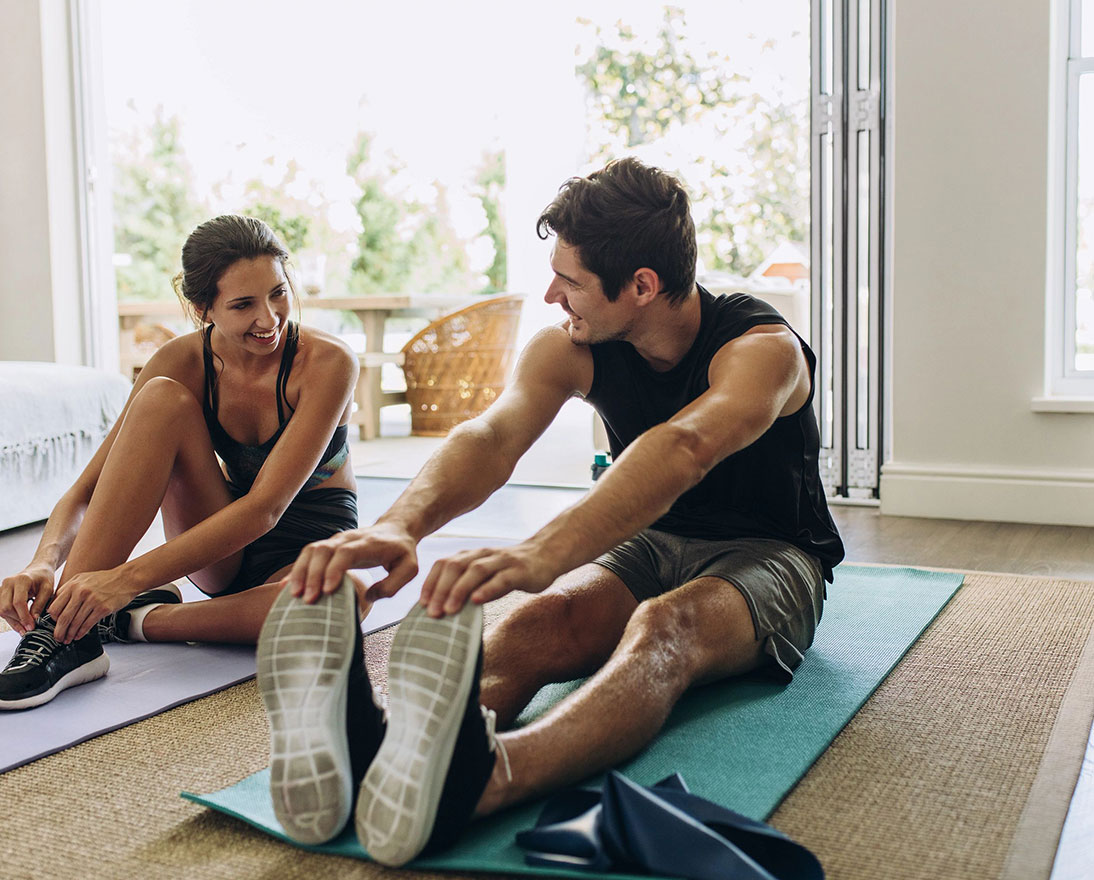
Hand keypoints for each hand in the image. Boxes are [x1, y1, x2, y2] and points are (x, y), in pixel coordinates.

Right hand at [0, 563, 55, 634]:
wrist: (38, 569)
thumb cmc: (44, 577)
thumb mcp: (48, 589)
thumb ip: (40, 604)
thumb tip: (33, 619)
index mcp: (21, 580)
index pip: (18, 602)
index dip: (24, 616)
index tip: (31, 626)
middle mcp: (8, 583)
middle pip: (6, 607)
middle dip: (17, 620)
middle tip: (29, 628)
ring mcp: (2, 588)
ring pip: (1, 610)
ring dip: (13, 621)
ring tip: (24, 629)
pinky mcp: (1, 594)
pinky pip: (1, 609)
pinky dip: (10, 618)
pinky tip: (20, 624)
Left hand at [47, 568, 139, 642]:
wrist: (126, 578)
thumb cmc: (105, 579)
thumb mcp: (82, 578)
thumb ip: (68, 589)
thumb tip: (56, 605)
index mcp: (73, 585)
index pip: (55, 607)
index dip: (53, 619)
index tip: (55, 624)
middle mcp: (81, 592)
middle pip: (63, 617)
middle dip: (59, 631)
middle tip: (57, 637)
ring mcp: (92, 601)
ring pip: (75, 623)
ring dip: (70, 634)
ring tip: (68, 639)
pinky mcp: (103, 608)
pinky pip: (88, 624)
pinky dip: (81, 632)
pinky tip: (79, 635)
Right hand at [286, 522, 418, 604]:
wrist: (395, 530)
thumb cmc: (402, 552)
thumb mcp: (409, 568)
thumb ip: (393, 584)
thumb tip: (368, 597)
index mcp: (368, 543)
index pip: (345, 552)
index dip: (334, 569)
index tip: (328, 590)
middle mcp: (348, 539)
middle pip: (323, 550)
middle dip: (312, 575)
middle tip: (308, 599)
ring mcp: (336, 541)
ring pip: (312, 550)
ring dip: (300, 572)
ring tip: (293, 595)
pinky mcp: (329, 546)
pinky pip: (308, 555)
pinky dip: (297, 570)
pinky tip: (287, 586)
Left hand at [418, 542, 560, 617]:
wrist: (546, 554)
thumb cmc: (511, 570)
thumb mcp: (486, 575)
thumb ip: (468, 586)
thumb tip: (444, 609)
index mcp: (472, 556)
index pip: (444, 564)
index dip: (431, 582)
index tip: (422, 603)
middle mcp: (484, 555)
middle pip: (456, 567)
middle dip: (441, 589)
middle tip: (432, 613)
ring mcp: (503, 561)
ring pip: (476, 571)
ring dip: (459, 590)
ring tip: (449, 610)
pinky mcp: (520, 570)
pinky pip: (502, 579)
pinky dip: (487, 589)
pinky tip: (477, 601)